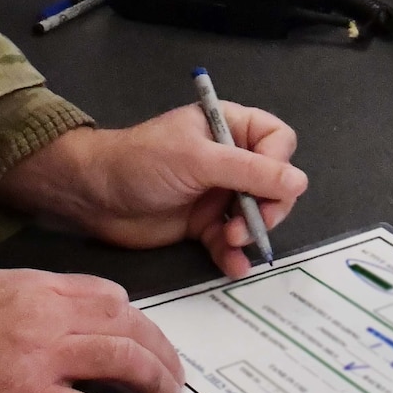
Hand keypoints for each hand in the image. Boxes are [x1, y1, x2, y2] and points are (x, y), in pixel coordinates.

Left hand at [0, 103, 306, 277]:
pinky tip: (234, 266)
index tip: (267, 187)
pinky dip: (235, 255)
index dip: (279, 165)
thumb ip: (250, 171)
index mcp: (228, 126)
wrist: (93, 195)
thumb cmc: (142, 162)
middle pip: (274, 183)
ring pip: (256, 215)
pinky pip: (230, 241)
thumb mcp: (199, 160)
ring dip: (251, 233)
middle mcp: (227, 157)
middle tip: (250, 225)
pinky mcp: (201, 224)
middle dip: (268, 207)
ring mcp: (215, 192)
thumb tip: (298, 182)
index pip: (277, 140)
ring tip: (231, 242)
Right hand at [0, 268, 184, 392]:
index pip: (105, 294)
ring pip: (122, 360)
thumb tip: (53, 304)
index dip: (134, 317)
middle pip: (124, 324)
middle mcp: (47, 315)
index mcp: (34, 286)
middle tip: (172, 372)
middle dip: (158, 348)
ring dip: (158, 380)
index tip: (144, 337)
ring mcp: (42, 358)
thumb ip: (22, 294)